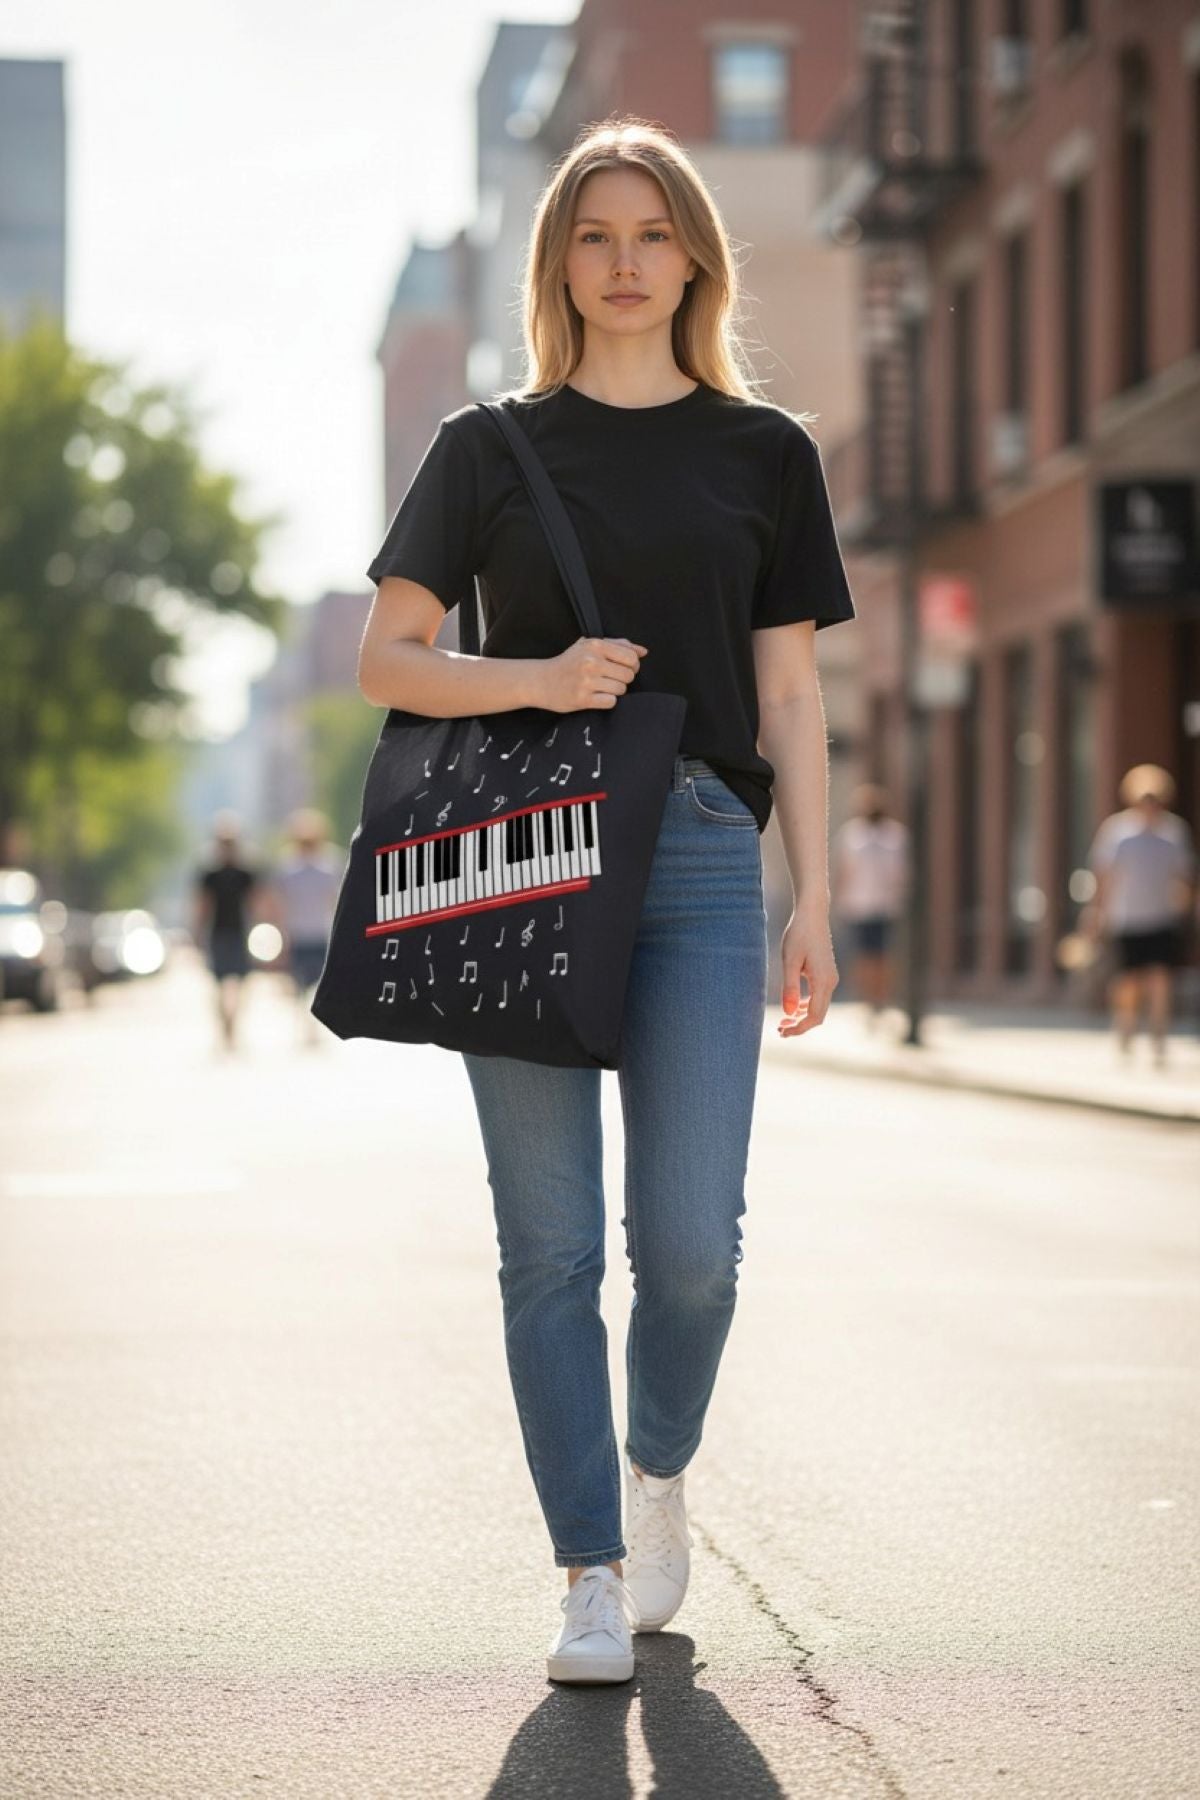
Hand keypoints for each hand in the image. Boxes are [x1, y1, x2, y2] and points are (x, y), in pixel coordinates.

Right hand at [532, 636, 646, 713]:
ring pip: (621, 689)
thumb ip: (618, 645)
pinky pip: (610, 702)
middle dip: (623, 679)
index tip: (622, 668)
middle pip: (628, 675)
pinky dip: (607, 701)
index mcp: (595, 645)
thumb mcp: (590, 646)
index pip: (632, 658)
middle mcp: (591, 662)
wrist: (541, 680)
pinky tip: (596, 696)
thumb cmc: (569, 662)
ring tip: (601, 687)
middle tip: (610, 679)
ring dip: (615, 691)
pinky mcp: (583, 699)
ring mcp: (587, 681)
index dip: (632, 665)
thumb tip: (642, 651)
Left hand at [777, 905, 837, 1037]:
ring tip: (783, 1022)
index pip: (814, 1016)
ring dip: (802, 1017)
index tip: (782, 1032)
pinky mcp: (826, 973)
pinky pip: (818, 997)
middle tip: (779, 1030)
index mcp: (823, 981)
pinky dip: (805, 1006)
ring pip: (819, 1007)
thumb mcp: (790, 960)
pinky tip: (792, 1007)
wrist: (812, 914)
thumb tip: (788, 1013)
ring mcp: (830, 978)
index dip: (799, 1028)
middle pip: (818, 1015)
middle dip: (800, 1026)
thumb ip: (789, 987)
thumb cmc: (799, 934)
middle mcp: (830, 982)